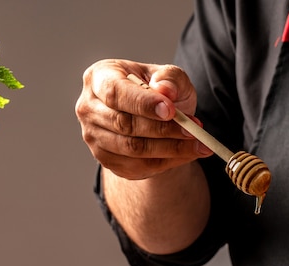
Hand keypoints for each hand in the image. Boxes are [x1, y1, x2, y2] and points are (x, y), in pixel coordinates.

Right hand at [75, 59, 211, 179]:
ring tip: (199, 142)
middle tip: (194, 130)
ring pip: (133, 149)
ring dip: (171, 147)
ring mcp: (94, 137)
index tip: (171, 111)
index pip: (116, 93)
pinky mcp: (108, 160)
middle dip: (164, 129)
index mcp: (99, 78)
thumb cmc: (158, 91)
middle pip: (124, 124)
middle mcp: (89, 108)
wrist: (154, 118)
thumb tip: (165, 91)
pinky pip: (140, 166)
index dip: (143, 104)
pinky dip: (169, 161)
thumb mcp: (170, 77)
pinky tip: (189, 152)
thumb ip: (171, 78)